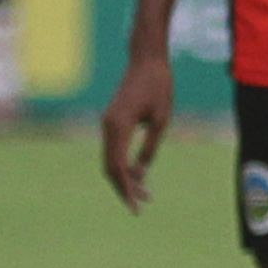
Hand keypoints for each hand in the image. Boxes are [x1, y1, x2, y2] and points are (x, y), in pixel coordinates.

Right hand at [99, 53, 173, 209]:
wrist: (147, 60)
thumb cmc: (158, 86)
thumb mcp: (161, 120)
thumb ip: (150, 147)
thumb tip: (141, 172)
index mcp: (119, 125)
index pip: (117, 166)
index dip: (126, 189)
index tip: (137, 206)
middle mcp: (108, 125)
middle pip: (110, 167)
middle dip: (125, 188)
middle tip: (142, 206)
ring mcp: (107, 123)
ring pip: (110, 159)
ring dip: (125, 177)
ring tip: (146, 193)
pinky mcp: (111, 121)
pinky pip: (113, 149)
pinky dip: (123, 163)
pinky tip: (140, 174)